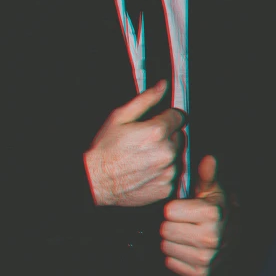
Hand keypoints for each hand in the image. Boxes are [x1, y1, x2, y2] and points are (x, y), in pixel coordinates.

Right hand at [84, 81, 185, 206]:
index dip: (167, 118)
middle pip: (179, 136)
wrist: (96, 181)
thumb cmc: (105, 150)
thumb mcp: (120, 116)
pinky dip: (164, 173)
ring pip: (178, 156)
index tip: (157, 123)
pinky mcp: (167, 188)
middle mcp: (167, 152)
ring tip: (146, 158)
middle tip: (147, 142)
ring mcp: (168, 172)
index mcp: (157, 132)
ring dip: (167, 155)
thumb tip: (162, 86)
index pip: (178, 117)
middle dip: (167, 136)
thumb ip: (146, 99)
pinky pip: (174, 175)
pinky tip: (147, 171)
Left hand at [160, 155, 226, 275]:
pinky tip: (185, 247)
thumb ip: (207, 174)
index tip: (182, 207)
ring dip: (171, 241)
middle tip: (182, 222)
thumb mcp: (211, 189)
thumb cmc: (216, 208)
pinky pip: (171, 263)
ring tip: (184, 233)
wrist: (230, 237)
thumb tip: (208, 158)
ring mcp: (206, 257)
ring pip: (166, 248)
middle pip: (165, 230)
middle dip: (170, 224)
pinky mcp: (201, 273)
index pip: (169, 212)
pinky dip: (175, 256)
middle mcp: (211, 237)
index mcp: (212, 213)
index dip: (173, 208)